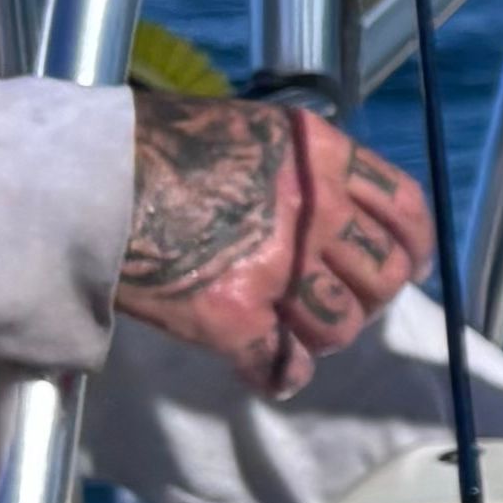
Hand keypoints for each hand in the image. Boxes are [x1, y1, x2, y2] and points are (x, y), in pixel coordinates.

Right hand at [116, 84, 429, 395]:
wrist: (88, 176)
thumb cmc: (154, 142)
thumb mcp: (247, 127)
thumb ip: (293, 165)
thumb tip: (316, 194)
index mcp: (321, 158)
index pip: (403, 208)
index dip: (413, 243)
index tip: (414, 263)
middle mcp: (315, 214)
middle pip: (383, 274)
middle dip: (371, 295)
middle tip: (345, 302)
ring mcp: (279, 269)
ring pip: (341, 325)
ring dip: (325, 335)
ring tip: (301, 332)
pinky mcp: (235, 317)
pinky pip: (281, 363)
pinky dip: (281, 375)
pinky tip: (276, 374)